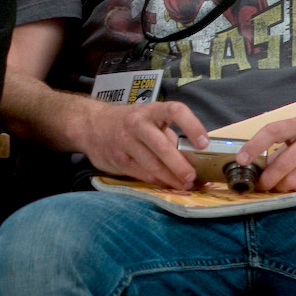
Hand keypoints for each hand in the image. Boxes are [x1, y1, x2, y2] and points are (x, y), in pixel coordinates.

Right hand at [79, 99, 209, 188]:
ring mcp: (125, 141)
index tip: (204, 143)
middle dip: (180, 165)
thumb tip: (193, 157)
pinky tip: (166, 184)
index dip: (192, 126)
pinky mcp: (117, 159)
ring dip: (171, 178)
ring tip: (184, 185)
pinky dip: (157, 181)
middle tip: (192, 177)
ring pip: (152, 164)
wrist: (91, 125)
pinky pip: (141, 173)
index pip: (175, 111)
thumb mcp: (149, 120)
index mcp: (151, 110)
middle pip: (162, 146)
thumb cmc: (129, 123)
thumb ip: (167, 135)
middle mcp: (137, 123)